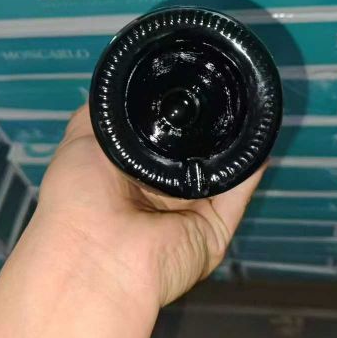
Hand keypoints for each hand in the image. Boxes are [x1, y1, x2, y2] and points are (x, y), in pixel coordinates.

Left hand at [38, 104, 265, 307]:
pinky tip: (259, 135)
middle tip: (220, 88)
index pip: (159, 140)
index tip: (187, 83)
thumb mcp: (80, 140)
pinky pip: (238, 191)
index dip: (172, 115)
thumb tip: (119, 82)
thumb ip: (101, 112)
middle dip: (205, 125)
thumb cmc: (77, 199)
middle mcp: (160, 194)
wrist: (94, 254)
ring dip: (234, 143)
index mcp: (130, 175)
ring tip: (245, 104)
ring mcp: (188, 212)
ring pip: (220, 170)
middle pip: (192, 153)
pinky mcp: (214, 228)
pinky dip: (252, 166)